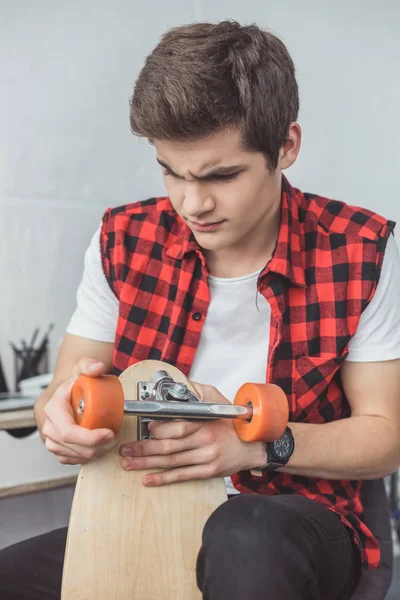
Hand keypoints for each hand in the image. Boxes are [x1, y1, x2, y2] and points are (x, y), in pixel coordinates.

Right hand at [42, 357, 118, 464]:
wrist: (70, 392)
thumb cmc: (76, 382)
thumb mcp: (82, 368)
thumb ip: (89, 364)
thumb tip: (97, 368)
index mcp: (54, 408)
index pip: (68, 431)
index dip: (89, 438)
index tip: (109, 433)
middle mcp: (50, 426)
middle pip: (74, 447)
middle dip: (98, 446)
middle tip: (115, 437)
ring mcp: (52, 440)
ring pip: (76, 455)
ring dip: (97, 452)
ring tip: (111, 439)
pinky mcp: (58, 449)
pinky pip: (74, 460)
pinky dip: (90, 456)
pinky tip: (100, 446)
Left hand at [119, 382, 265, 485]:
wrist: (253, 447)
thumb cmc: (233, 425)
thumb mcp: (220, 402)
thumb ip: (201, 392)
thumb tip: (185, 384)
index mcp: (205, 424)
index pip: (179, 427)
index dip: (160, 429)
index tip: (145, 428)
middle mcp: (204, 442)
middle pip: (169, 446)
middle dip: (143, 448)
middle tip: (125, 449)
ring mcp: (205, 458)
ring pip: (171, 462)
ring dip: (147, 463)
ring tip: (128, 463)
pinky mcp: (207, 472)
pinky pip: (181, 476)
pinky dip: (163, 479)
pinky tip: (148, 479)